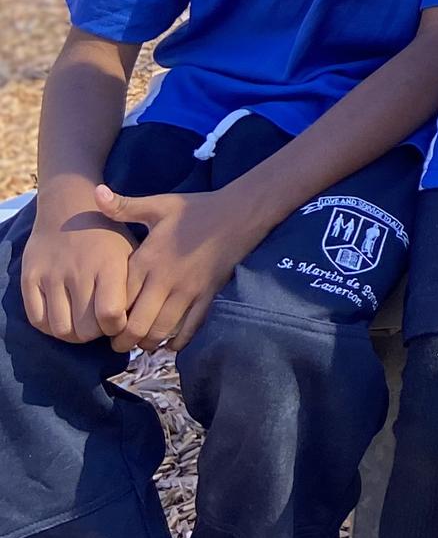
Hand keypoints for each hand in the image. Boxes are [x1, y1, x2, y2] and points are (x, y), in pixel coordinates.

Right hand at [20, 192, 134, 343]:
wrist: (69, 207)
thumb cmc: (108, 235)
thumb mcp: (132, 250)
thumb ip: (136, 284)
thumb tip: (142, 320)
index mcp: (109, 265)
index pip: (111, 315)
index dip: (118, 327)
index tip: (121, 321)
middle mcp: (78, 271)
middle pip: (86, 329)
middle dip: (97, 333)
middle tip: (102, 324)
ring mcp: (51, 275)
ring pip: (61, 329)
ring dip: (74, 334)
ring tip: (83, 324)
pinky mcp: (30, 278)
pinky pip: (37, 320)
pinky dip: (51, 327)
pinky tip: (65, 318)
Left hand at [91, 183, 266, 353]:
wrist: (241, 212)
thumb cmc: (196, 209)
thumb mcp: (159, 204)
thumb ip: (124, 206)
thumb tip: (96, 192)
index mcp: (148, 259)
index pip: (119, 299)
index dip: (107, 316)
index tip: (102, 322)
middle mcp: (166, 280)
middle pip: (137, 323)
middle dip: (123, 340)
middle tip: (117, 344)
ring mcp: (189, 290)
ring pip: (162, 329)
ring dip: (148, 342)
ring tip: (140, 344)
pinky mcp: (209, 295)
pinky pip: (192, 327)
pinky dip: (179, 342)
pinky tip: (170, 345)